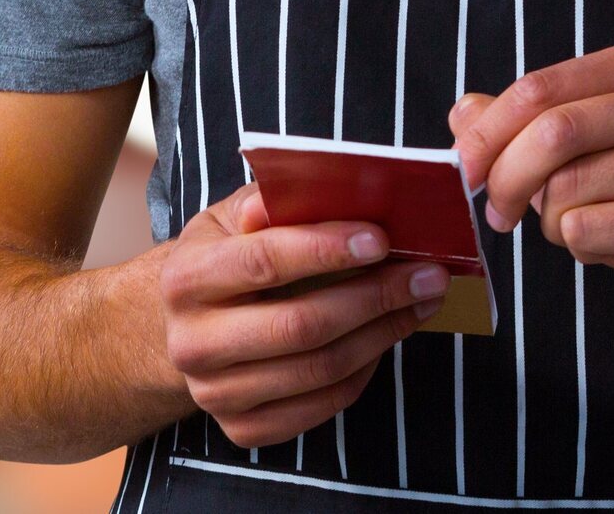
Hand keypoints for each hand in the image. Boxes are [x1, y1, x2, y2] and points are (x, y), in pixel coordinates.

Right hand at [159, 182, 448, 447]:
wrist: (185, 327)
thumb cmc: (225, 258)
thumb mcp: (234, 218)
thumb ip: (273, 202)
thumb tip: (320, 185)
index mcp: (186, 278)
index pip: (263, 261)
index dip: (326, 249)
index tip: (382, 239)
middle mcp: (193, 343)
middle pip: (300, 325)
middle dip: (375, 297)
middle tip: (428, 274)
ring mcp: (216, 393)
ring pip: (320, 369)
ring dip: (384, 332)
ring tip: (422, 301)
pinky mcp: (243, 429)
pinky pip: (323, 404)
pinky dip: (367, 369)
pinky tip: (387, 335)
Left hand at [449, 40, 613, 333]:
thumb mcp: (582, 151)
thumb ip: (523, 125)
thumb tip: (463, 113)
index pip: (541, 87)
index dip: (488, 131)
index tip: (463, 168)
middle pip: (553, 131)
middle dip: (507, 178)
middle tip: (496, 213)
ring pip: (566, 187)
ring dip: (554, 221)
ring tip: (591, 225)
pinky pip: (587, 227)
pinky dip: (581, 246)